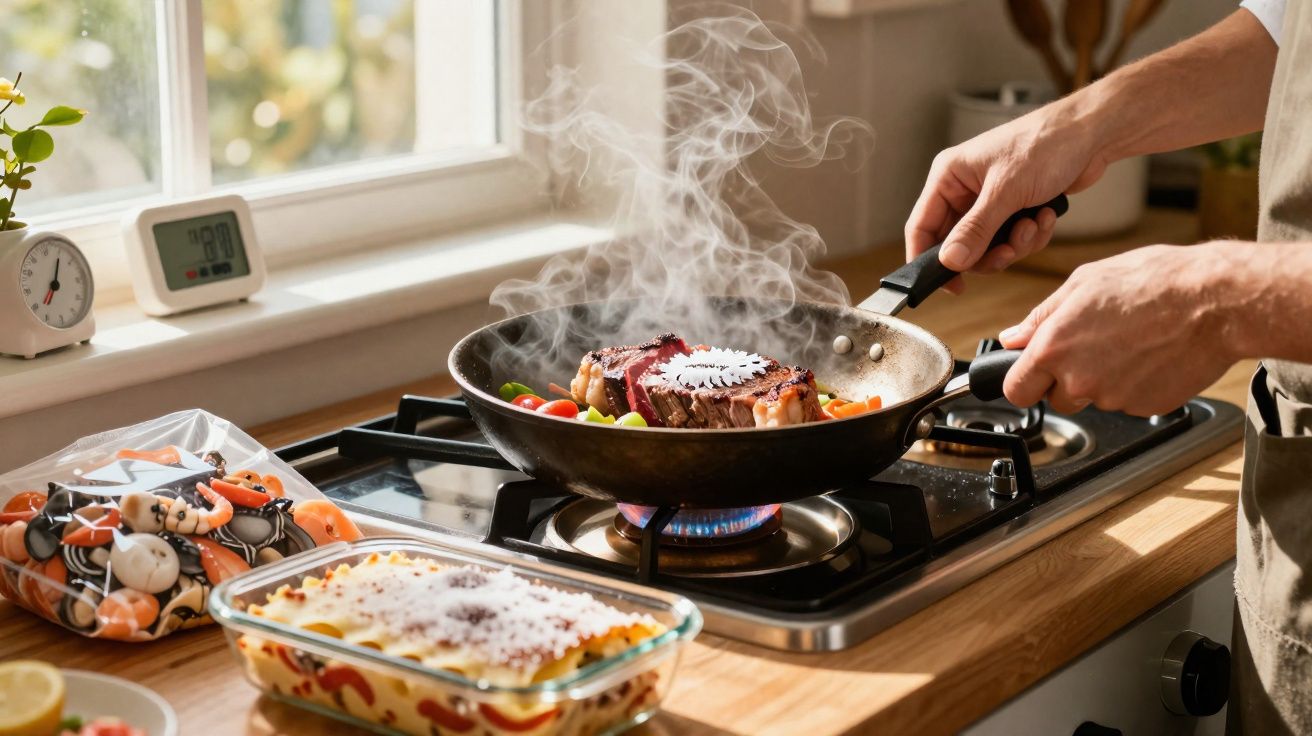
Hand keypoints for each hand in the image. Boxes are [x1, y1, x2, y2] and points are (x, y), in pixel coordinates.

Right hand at [905, 101, 1108, 288]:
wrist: (1091, 134)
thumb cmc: (1045, 145)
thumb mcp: (1005, 192)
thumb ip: (975, 230)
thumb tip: (949, 262)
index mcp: (948, 176)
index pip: (922, 226)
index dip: (928, 259)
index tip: (948, 285)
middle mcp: (964, 189)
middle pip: (958, 243)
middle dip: (987, 253)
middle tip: (1009, 252)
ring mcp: (989, 200)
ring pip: (987, 247)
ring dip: (1015, 244)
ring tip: (1034, 224)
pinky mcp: (1014, 208)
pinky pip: (1012, 240)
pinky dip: (1031, 235)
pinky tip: (1046, 216)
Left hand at [997, 244, 1242, 415]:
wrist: (1215, 300)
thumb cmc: (1153, 282)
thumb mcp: (1084, 283)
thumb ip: (1041, 317)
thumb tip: (1012, 338)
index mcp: (1054, 349)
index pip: (1016, 390)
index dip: (1024, 381)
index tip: (1033, 373)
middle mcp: (1079, 380)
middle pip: (1056, 399)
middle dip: (1067, 380)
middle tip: (1095, 346)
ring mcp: (1113, 398)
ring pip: (1095, 399)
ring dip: (1104, 379)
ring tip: (1131, 341)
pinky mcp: (1145, 407)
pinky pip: (1128, 401)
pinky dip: (1135, 384)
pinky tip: (1150, 354)